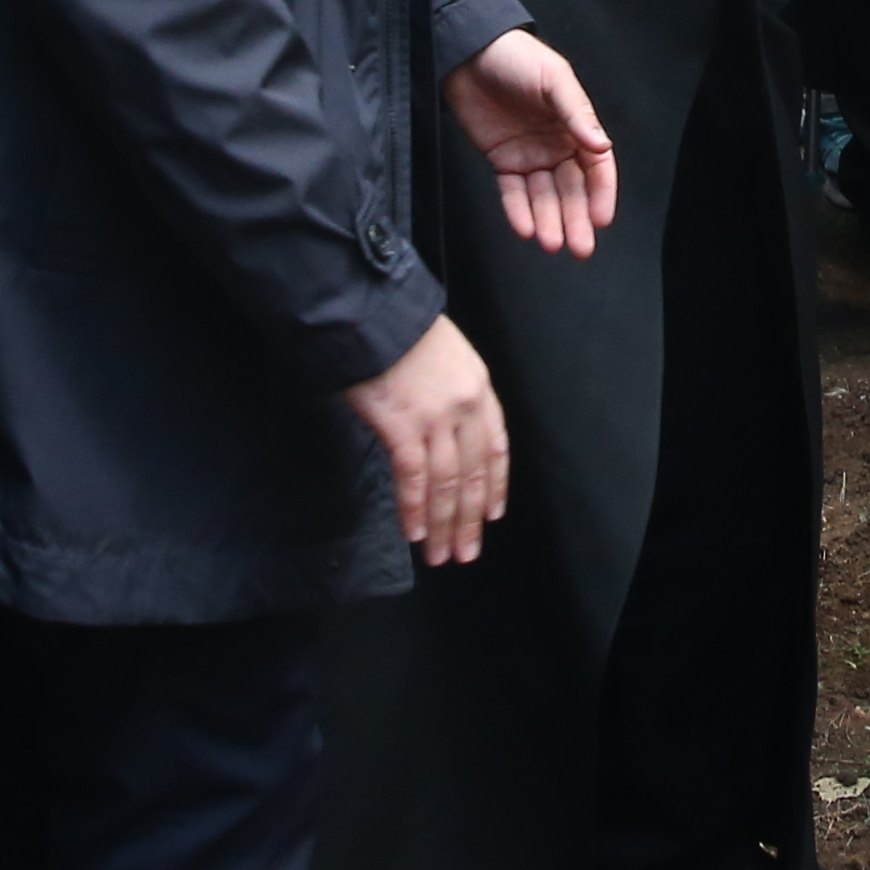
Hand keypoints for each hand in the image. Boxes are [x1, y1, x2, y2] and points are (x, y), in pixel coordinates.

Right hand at [345, 317, 509, 566]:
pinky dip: (415, 508)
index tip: (492, 515)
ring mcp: (436, 418)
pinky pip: (414, 478)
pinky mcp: (402, 426)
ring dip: (444, 525)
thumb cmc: (401, 331)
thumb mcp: (445, 356)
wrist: (373, 313)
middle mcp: (466, 407)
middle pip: (473, 474)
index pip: (496, 447)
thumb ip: (451, 394)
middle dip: (470, 520)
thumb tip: (443, 433)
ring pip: (448, 484)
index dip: (495, 485)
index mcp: (480, 388)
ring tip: (442, 556)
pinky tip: (415, 533)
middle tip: (467, 553)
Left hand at [445, 28, 615, 259]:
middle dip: (576, 219)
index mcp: (575, 125)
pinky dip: (519, 210)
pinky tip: (526, 228)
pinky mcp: (501, 160)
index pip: (596, 167)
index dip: (601, 193)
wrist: (467, 52)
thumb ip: (578, 113)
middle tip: (580, 247)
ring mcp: (529, 154)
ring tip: (550, 243)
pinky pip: (513, 191)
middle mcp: (556, 144)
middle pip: (571, 189)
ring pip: (543, 196)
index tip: (601, 219)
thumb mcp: (554, 78)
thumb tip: (601, 144)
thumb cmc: (516, 56)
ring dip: (548, 220)